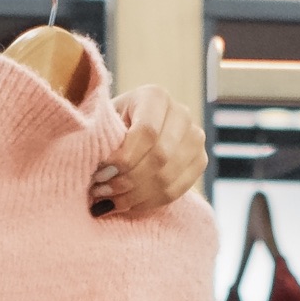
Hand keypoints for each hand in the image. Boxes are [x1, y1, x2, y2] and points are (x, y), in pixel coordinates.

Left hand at [93, 84, 201, 217]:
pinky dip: (147, 203)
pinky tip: (126, 204)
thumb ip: (104, 140)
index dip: (124, 157)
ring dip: (134, 195)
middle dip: (127, 180)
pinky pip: (175, 191)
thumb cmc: (112, 124)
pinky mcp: (199, 161)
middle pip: (160, 157)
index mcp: (156, 96)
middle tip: (101, 191)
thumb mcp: (105, 122)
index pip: (147, 132)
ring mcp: (195, 138)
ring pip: (167, 178)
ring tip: (109, 201)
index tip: (100, 173)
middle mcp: (181, 114)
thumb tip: (104, 173)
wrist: (132, 128)